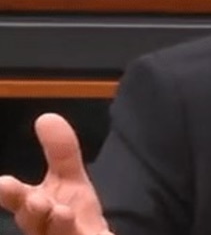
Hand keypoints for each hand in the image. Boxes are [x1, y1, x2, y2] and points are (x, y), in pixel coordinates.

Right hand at [0, 114, 110, 234]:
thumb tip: (46, 117)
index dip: (11, 193)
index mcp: (38, 211)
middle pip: (33, 224)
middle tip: (35, 200)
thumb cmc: (74, 218)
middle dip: (32, 212)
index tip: (3, 183)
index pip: (19, 200)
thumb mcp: (71, 182)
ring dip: (59, 226)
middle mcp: (45, 231)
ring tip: (62, 213)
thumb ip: (62, 153)